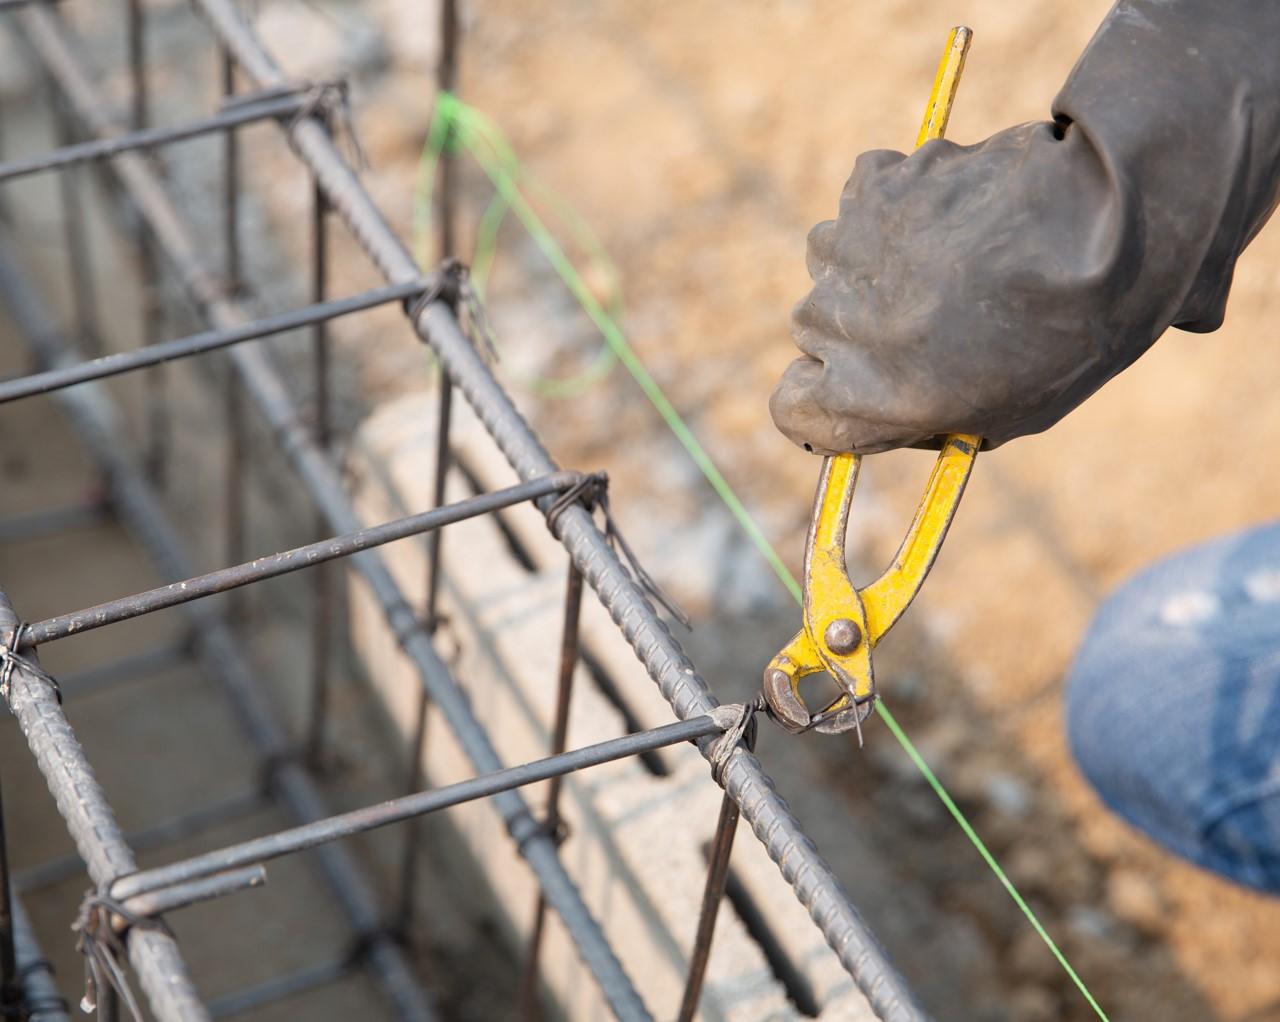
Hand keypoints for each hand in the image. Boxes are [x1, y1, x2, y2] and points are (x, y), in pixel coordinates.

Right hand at [771, 126, 1120, 454]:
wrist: (1105, 230)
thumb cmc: (1064, 342)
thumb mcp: (998, 418)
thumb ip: (925, 418)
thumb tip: (902, 413)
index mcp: (856, 396)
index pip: (790, 407)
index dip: (822, 398)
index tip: (854, 388)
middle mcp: (830, 326)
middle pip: (815, 330)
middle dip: (860, 326)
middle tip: (932, 316)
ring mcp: (845, 250)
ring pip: (835, 261)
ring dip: (874, 263)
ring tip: (950, 257)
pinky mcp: (871, 185)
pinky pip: (866, 198)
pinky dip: (897, 202)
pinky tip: (953, 209)